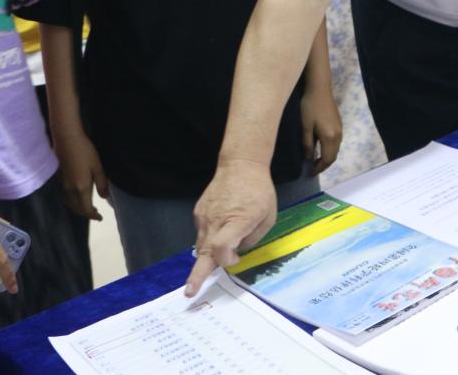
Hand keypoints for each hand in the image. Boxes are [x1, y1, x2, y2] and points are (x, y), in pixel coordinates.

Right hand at [51, 120, 108, 220]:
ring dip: (79, 209)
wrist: (66, 140)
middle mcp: (70, 190)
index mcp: (81, 188)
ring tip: (88, 207)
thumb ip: (102, 184)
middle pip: (77, 208)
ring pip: (70, 203)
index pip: (86, 209)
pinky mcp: (59, 179)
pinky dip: (73, 202)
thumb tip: (105, 198)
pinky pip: (66, 197)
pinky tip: (78, 197)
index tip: (100, 218)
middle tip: (96, 213)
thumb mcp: (98, 167)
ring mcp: (63, 185)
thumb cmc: (85, 152)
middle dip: (86, 213)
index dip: (93, 215)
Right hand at [185, 160, 276, 296]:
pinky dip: (208, 240)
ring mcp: (204, 216)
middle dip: (196, 275)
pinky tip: (219, 234)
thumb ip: (252, 238)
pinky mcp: (198, 212)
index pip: (222, 248)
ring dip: (207, 257)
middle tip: (189, 293)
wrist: (240, 165)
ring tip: (214, 261)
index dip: (226, 261)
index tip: (236, 260)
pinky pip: (201, 233)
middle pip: (204, 253)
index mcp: (237, 221)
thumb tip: (237, 251)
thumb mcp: (267, 217)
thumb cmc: (259, 192)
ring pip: (201, 245)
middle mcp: (216, 220)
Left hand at [300, 85, 341, 175]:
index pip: (327, 159)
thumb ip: (307, 144)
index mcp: (329, 137)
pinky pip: (336, 142)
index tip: (310, 174)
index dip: (319, 168)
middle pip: (333, 156)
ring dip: (327, 157)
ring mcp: (340, 129)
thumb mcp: (305, 126)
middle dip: (324, 165)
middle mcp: (338, 135)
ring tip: (316, 160)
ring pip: (336, 149)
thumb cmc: (310, 106)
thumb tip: (309, 158)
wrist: (320, 89)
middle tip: (313, 169)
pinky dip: (330, 149)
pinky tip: (321, 147)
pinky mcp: (339, 124)